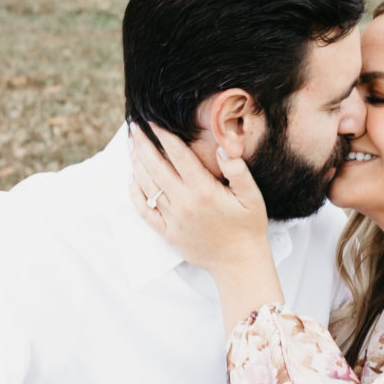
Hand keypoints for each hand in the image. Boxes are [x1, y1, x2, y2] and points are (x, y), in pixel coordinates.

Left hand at [129, 125, 282, 328]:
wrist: (239, 263)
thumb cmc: (248, 227)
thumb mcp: (252, 196)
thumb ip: (238, 171)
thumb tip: (221, 148)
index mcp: (204, 191)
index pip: (179, 156)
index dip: (164, 135)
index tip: (154, 120)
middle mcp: (184, 203)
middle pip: (156, 167)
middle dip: (143, 144)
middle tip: (134, 126)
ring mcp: (173, 218)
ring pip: (148, 186)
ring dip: (136, 164)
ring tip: (131, 146)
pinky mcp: (168, 232)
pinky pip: (145, 211)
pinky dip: (135, 194)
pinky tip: (131, 180)